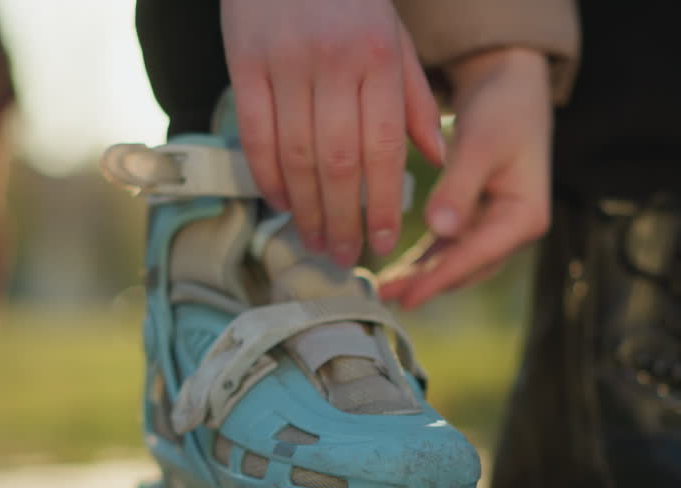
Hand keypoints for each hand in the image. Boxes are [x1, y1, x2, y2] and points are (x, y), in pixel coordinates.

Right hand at [221, 0, 444, 266]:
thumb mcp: (394, 37)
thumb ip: (414, 98)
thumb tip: (436, 160)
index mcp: (379, 58)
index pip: (383, 148)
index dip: (382, 204)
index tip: (383, 243)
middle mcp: (333, 63)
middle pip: (337, 162)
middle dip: (342, 219)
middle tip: (343, 257)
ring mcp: (285, 63)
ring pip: (295, 155)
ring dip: (304, 209)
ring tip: (314, 241)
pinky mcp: (244, 63)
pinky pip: (254, 134)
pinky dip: (267, 175)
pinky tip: (280, 202)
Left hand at [379, 48, 552, 309]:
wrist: (511, 85)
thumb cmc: (503, 108)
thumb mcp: (481, 144)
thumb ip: (459, 187)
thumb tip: (438, 229)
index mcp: (524, 216)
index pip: (477, 255)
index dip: (440, 278)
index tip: (408, 298)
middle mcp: (513, 228)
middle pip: (465, 266)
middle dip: (425, 283)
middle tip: (383, 296)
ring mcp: (495, 226)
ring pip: (453, 261)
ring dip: (421, 275)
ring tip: (383, 289)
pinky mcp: (476, 218)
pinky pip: (446, 247)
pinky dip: (423, 258)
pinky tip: (396, 269)